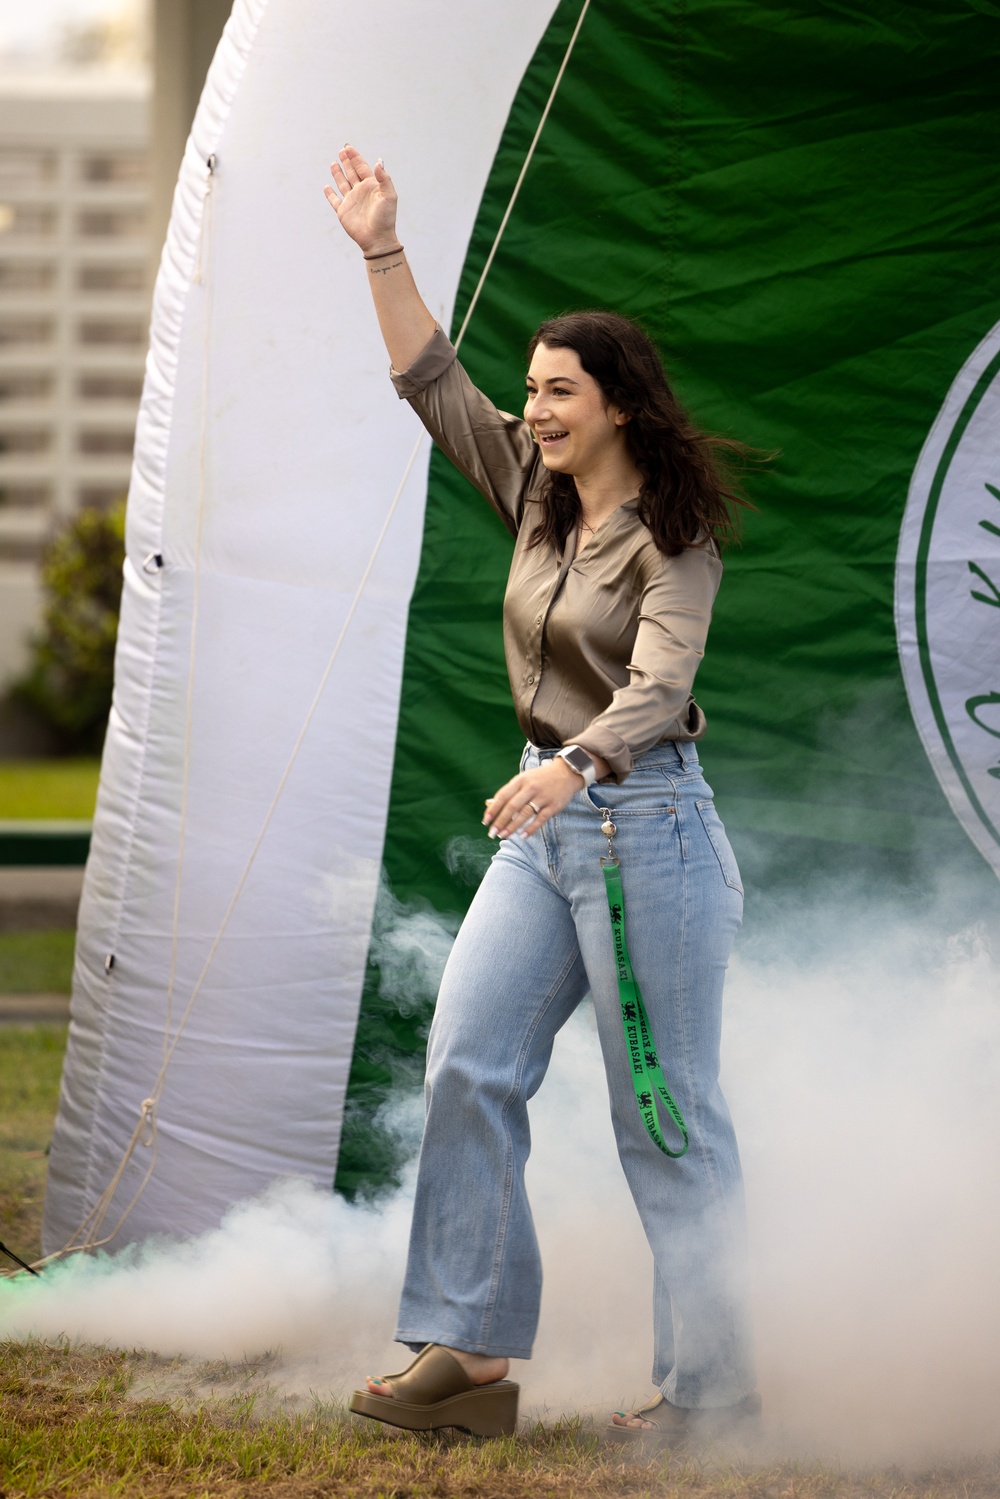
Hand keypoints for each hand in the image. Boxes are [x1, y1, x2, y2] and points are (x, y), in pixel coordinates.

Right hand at [324, 145, 398, 255]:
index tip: (348, 148)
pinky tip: (327, 187)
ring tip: (333, 163)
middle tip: (342, 150)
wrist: (378, 238)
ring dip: (338, 173)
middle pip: (352, 172)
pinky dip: (330, 194)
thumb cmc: (385, 218)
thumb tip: (378, 162)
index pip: (362, 168)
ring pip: (342, 183)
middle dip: (347, 161)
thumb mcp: (389, 196)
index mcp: (372, 187)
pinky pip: (334, 200)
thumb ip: (384, 178)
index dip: (355, 157)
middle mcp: (360, 192)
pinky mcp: (343, 211)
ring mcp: (351, 201)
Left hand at [483, 756, 605, 840]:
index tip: (485, 821)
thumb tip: (489, 804)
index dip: (493, 809)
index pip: (503, 796)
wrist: (567, 772)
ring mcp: (543, 797)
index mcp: (521, 780)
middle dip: (500, 821)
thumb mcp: (523, 780)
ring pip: (525, 814)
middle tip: (492, 833)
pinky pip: (540, 819)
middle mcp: (531, 787)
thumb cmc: (540, 778)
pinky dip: (531, 828)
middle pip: (512, 806)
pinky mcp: (554, 805)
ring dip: (512, 826)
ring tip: (503, 835)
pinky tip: (522, 836)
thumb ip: (509, 792)